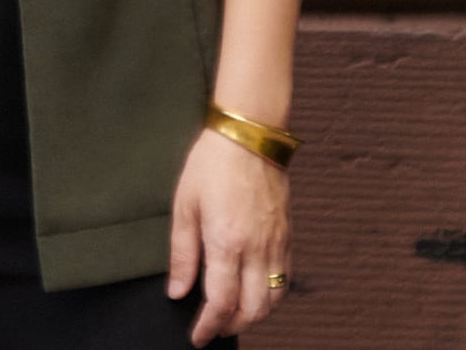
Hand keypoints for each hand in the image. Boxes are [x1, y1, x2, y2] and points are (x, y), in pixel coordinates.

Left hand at [166, 128, 289, 343]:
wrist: (250, 136)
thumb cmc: (211, 166)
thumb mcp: (184, 207)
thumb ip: (182, 254)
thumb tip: (178, 292)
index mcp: (227, 243)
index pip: (221, 302)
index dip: (209, 326)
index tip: (197, 337)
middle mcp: (257, 249)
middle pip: (253, 309)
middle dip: (232, 326)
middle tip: (213, 329)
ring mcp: (277, 243)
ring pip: (275, 298)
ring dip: (255, 315)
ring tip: (233, 316)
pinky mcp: (288, 235)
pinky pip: (286, 278)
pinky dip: (273, 295)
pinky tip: (256, 293)